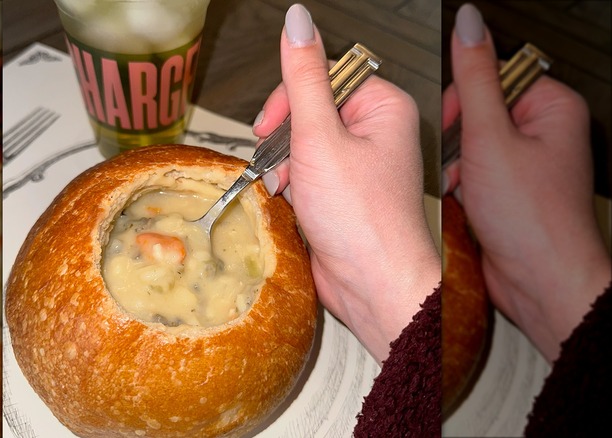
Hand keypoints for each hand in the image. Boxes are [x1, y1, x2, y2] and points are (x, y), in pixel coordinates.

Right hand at [253, 4, 440, 363]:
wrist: (373, 287)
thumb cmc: (363, 220)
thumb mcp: (321, 137)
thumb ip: (303, 78)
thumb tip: (298, 21)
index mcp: (383, 107)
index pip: (324, 76)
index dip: (290, 98)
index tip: (271, 123)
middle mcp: (375, 132)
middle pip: (309, 111)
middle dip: (286, 140)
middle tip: (283, 162)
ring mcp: (360, 165)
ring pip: (303, 144)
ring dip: (287, 166)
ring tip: (291, 189)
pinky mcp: (345, 193)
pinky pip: (307, 173)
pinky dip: (294, 187)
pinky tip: (296, 204)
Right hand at [443, 4, 610, 361]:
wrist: (538, 283)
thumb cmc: (532, 219)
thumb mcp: (490, 137)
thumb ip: (474, 79)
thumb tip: (468, 25)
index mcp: (550, 107)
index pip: (492, 76)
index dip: (463, 99)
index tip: (452, 121)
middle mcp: (541, 133)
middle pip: (476, 112)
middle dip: (457, 140)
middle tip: (460, 160)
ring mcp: (524, 164)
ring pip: (468, 145)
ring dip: (455, 166)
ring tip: (463, 187)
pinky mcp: (507, 191)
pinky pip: (471, 173)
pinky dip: (460, 186)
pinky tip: (464, 202)